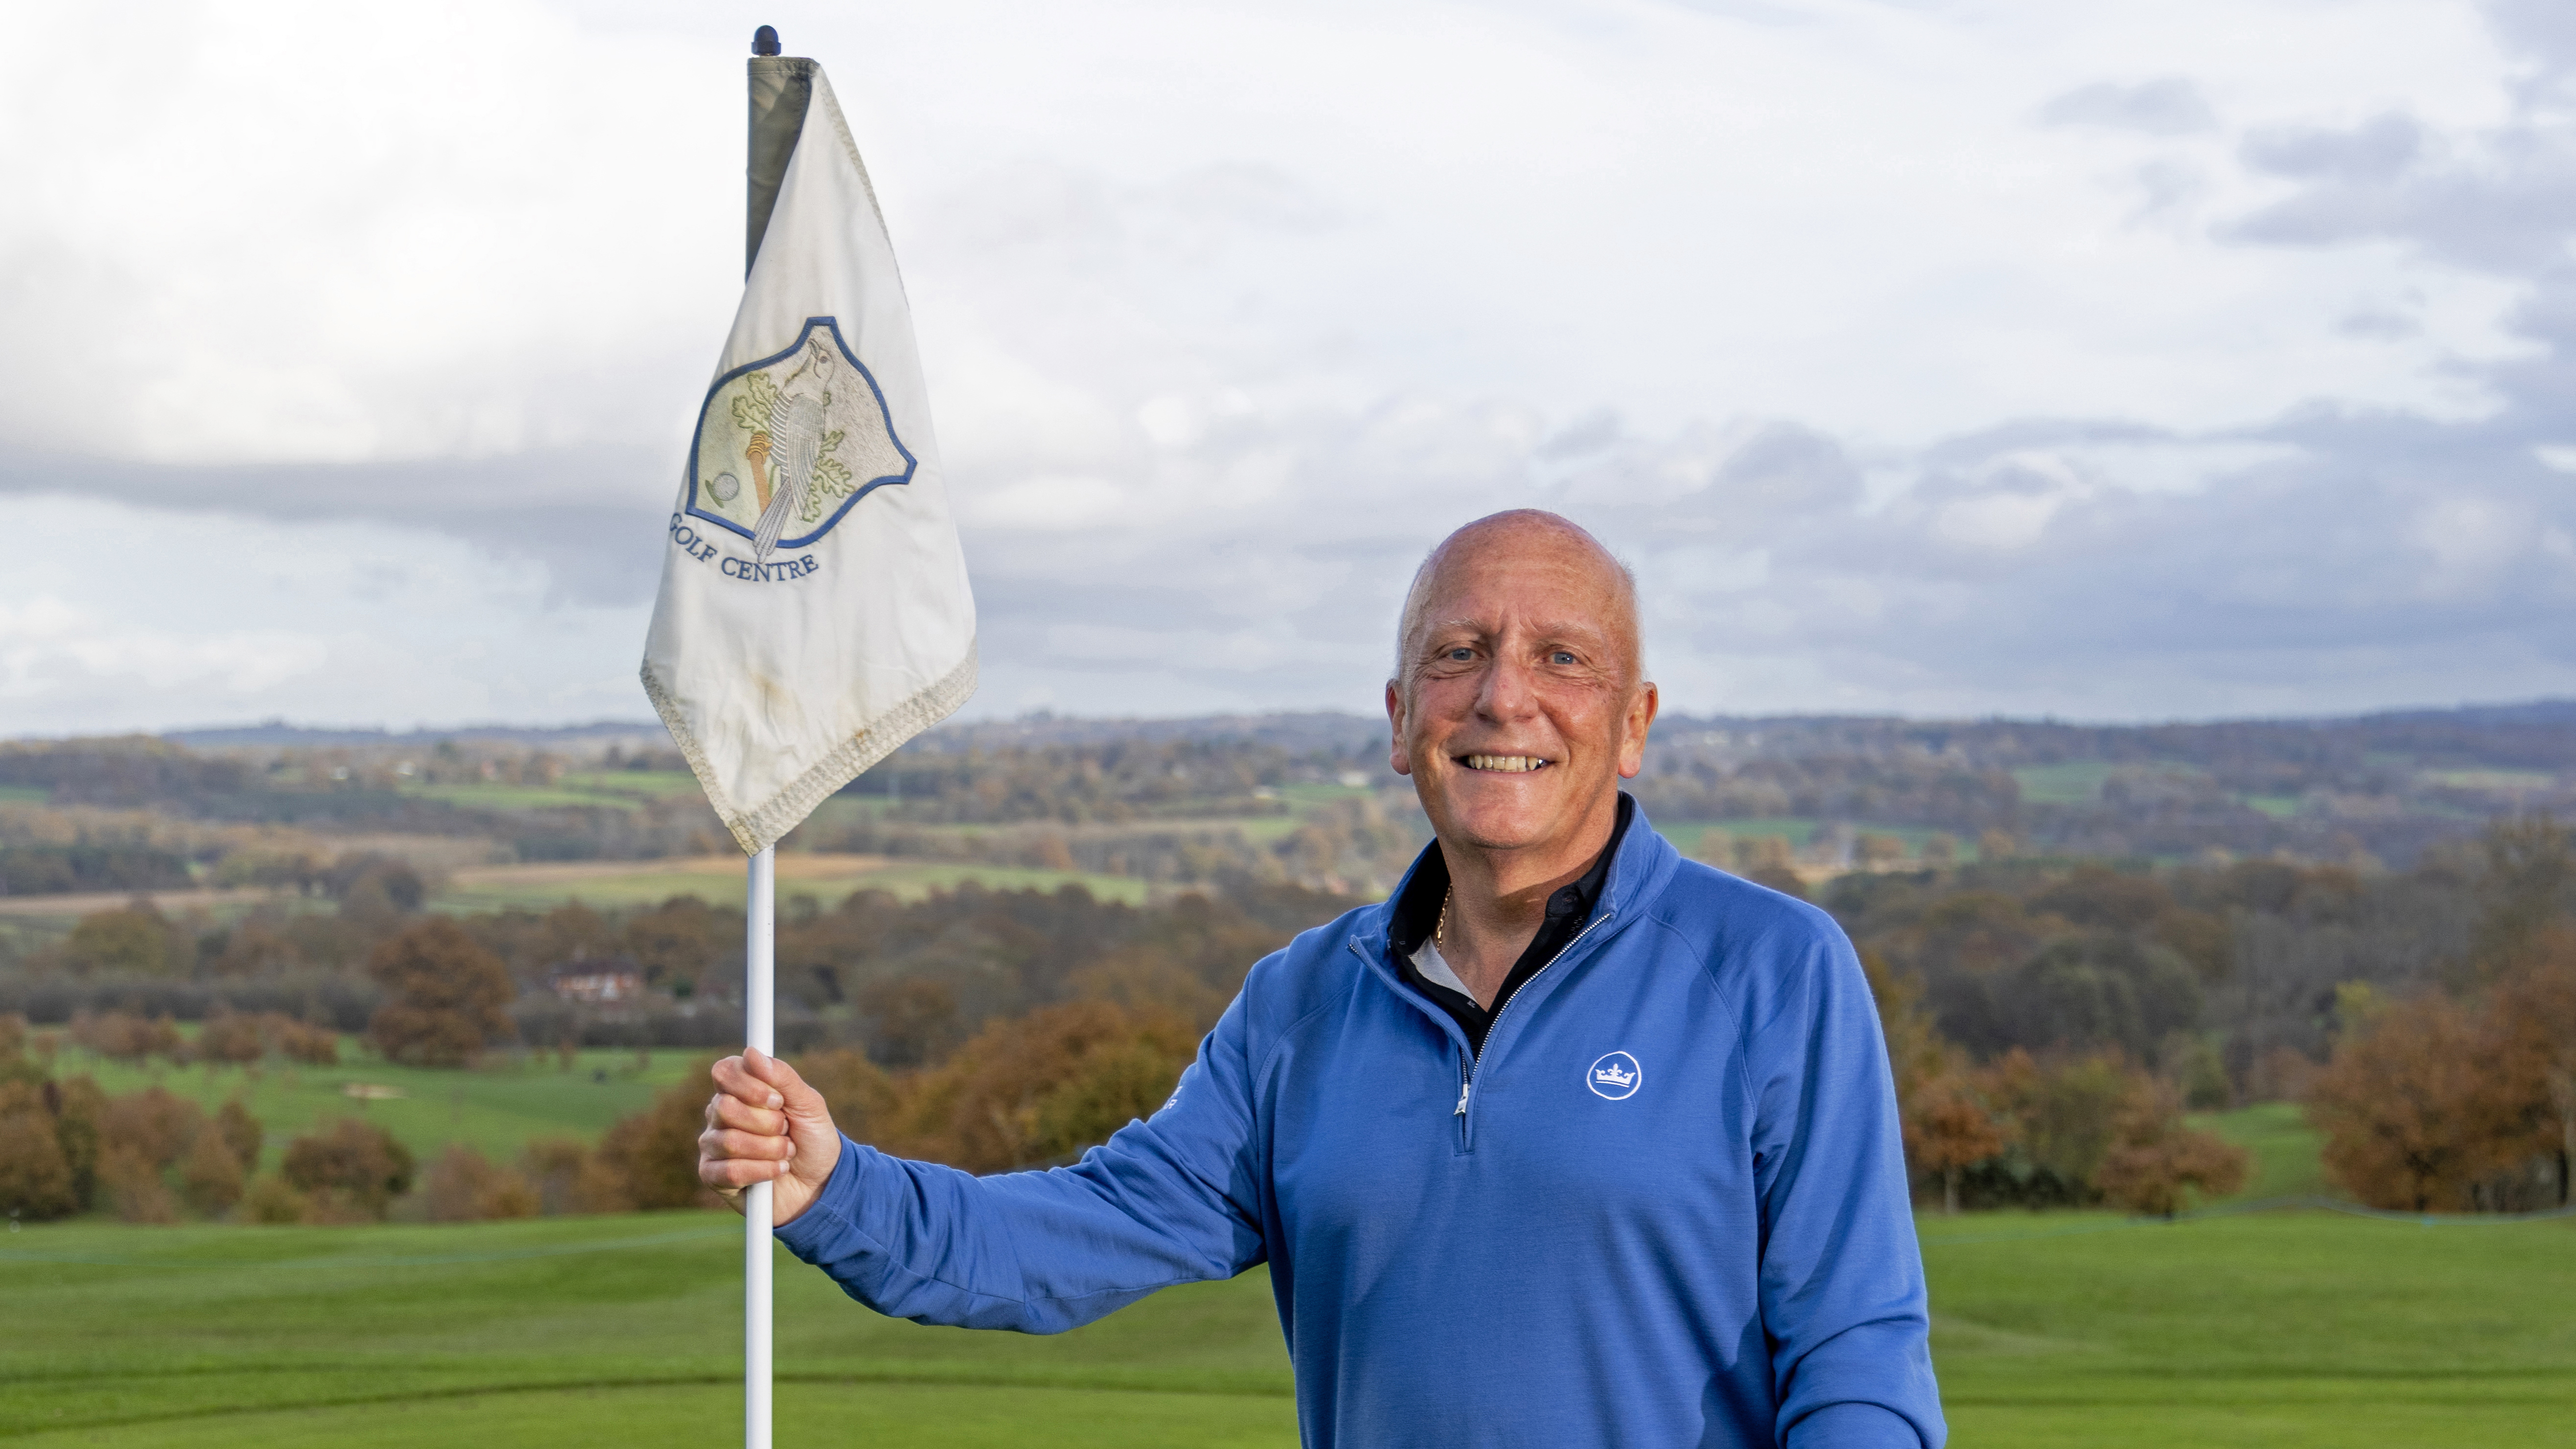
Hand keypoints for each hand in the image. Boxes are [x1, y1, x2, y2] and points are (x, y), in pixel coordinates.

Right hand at [699, 1047, 842, 1226]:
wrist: (821, 1183)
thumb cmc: (813, 1139)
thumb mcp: (808, 1104)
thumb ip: (782, 1077)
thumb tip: (751, 1053)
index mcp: (740, 1089)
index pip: (724, 1072)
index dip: (751, 1085)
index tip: (778, 1101)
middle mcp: (720, 1114)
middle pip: (725, 1107)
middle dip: (767, 1123)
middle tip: (785, 1130)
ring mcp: (714, 1144)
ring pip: (730, 1141)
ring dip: (770, 1149)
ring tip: (786, 1152)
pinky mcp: (713, 1175)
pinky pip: (729, 1171)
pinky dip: (762, 1171)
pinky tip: (777, 1171)